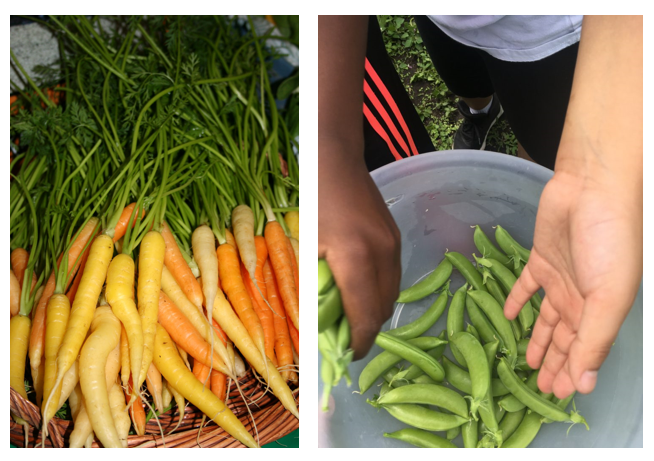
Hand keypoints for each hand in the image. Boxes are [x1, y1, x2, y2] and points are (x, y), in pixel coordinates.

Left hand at [319, 166, 400, 358]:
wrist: (333, 155)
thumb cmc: (311, 196)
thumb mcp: (304, 244)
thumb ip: (311, 282)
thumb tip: (311, 321)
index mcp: (356, 258)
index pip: (365, 315)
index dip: (357, 342)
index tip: (346, 357)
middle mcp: (383, 253)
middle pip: (383, 309)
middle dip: (366, 330)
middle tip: (344, 341)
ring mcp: (393, 243)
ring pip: (392, 293)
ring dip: (374, 311)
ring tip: (350, 319)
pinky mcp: (395, 236)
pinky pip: (392, 275)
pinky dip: (378, 291)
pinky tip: (358, 291)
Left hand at [504, 171, 640, 398]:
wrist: (593, 189)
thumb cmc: (610, 242)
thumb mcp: (609, 298)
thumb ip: (595, 341)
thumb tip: (586, 384)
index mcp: (602, 311)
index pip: (584, 352)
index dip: (572, 374)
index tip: (557, 397)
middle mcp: (582, 298)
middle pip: (565, 340)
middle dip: (555, 364)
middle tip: (537, 388)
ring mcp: (561, 278)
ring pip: (546, 319)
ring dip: (537, 340)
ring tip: (525, 362)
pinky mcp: (540, 257)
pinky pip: (526, 286)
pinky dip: (517, 301)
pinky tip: (508, 317)